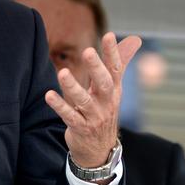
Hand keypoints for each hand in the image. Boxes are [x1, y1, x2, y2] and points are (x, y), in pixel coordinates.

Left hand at [45, 33, 141, 169]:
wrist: (100, 150)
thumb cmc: (104, 110)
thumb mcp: (114, 88)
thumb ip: (121, 62)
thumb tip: (136, 39)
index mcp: (114, 90)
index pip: (116, 69)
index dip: (113, 53)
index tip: (108, 35)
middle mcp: (106, 103)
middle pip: (104, 84)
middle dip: (96, 68)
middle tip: (88, 51)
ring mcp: (94, 117)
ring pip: (84, 101)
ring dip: (73, 86)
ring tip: (62, 73)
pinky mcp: (80, 128)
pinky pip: (69, 116)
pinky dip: (60, 105)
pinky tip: (49, 95)